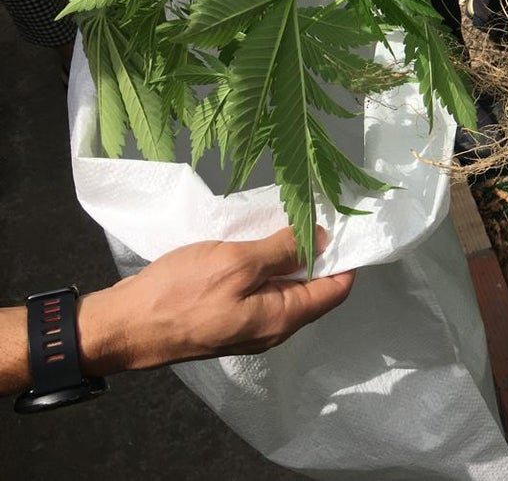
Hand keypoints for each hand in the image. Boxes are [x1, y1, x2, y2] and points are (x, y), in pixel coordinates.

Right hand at [77, 227, 353, 374]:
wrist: (124, 327)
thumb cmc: (181, 294)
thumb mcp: (237, 262)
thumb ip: (283, 251)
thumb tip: (323, 239)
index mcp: (282, 319)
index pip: (336, 290)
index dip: (346, 258)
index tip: (344, 224)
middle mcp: (273, 329)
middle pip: (313, 290)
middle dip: (319, 255)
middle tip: (316, 215)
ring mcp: (250, 327)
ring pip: (285, 290)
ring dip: (290, 259)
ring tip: (288, 223)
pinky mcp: (228, 320)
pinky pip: (261, 292)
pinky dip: (267, 268)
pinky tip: (258, 244)